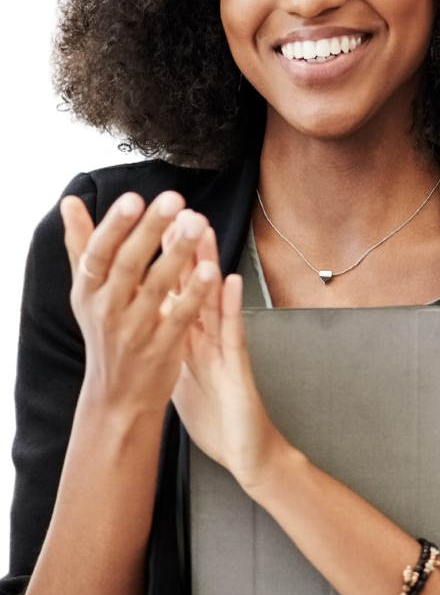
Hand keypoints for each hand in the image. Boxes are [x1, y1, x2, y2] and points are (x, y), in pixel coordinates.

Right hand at [61, 190, 215, 418]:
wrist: (115, 395)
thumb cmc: (105, 330)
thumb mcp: (88, 290)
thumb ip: (82, 245)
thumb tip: (70, 202)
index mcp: (88, 290)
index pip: (98, 253)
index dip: (114, 227)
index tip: (133, 198)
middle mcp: (106, 309)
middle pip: (128, 265)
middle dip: (150, 231)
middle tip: (174, 199)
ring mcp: (133, 330)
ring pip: (156, 288)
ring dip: (177, 255)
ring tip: (197, 224)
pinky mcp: (160, 348)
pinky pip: (180, 318)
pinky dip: (195, 295)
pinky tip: (213, 271)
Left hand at [169, 225, 288, 494]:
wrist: (248, 454)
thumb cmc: (219, 420)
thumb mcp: (187, 381)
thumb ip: (174, 355)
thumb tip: (152, 337)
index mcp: (192, 343)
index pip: (175, 295)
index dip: (162, 265)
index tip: (149, 231)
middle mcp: (209, 339)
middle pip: (195, 288)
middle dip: (184, 251)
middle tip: (176, 212)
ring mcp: (226, 349)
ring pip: (216, 300)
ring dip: (210, 265)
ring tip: (203, 230)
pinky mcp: (238, 366)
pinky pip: (233, 333)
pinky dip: (232, 306)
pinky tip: (230, 282)